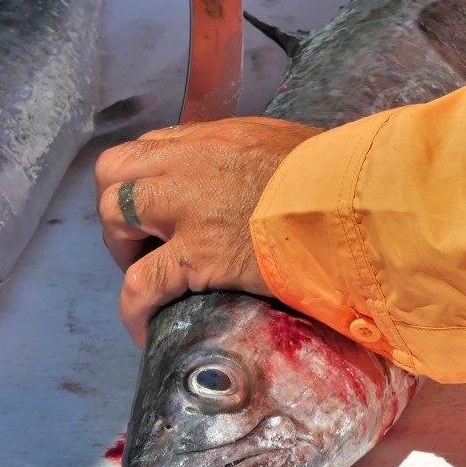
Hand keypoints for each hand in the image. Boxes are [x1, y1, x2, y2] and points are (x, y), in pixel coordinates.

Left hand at [94, 117, 321, 345]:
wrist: (353, 204)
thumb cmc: (336, 175)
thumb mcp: (286, 145)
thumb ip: (255, 159)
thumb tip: (260, 179)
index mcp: (211, 138)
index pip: (150, 146)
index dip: (145, 179)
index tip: (158, 207)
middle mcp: (187, 165)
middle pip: (113, 170)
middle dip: (119, 205)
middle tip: (143, 240)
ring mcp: (186, 209)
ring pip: (113, 215)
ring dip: (122, 248)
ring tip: (144, 275)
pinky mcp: (196, 256)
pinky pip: (140, 283)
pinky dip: (133, 308)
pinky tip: (142, 328)